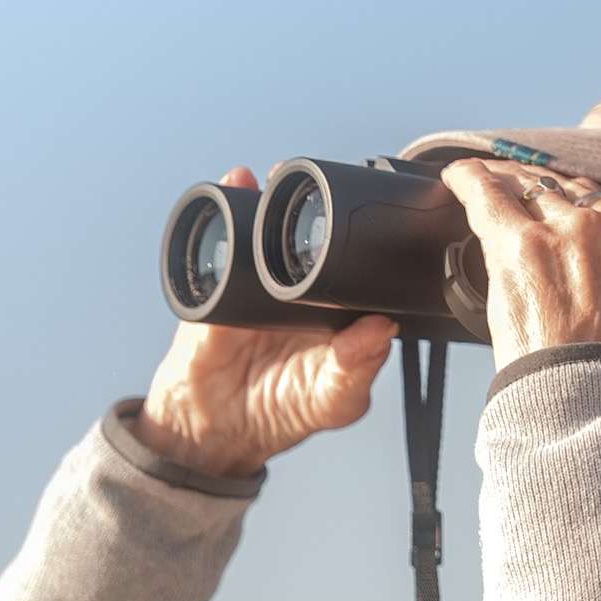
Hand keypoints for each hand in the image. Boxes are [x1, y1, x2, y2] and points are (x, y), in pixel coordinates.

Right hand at [134, 171, 395, 476]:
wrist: (215, 426)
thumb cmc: (283, 412)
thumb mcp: (331, 401)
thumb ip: (358, 369)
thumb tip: (384, 327)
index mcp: (339, 312)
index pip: (363, 267)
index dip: (370, 242)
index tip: (377, 218)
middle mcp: (304, 289)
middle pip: (317, 235)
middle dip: (320, 206)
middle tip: (325, 187)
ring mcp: (261, 280)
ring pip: (271, 226)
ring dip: (274, 195)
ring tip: (279, 175)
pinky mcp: (222, 278)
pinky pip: (227, 233)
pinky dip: (231, 201)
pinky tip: (239, 181)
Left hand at [440, 158, 600, 368]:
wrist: (588, 397)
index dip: (584, 211)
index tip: (569, 216)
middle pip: (571, 192)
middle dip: (546, 193)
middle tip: (524, 195)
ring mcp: (567, 231)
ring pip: (531, 187)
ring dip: (509, 182)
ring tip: (491, 181)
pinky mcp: (522, 244)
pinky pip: (488, 194)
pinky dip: (469, 180)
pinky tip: (457, 175)